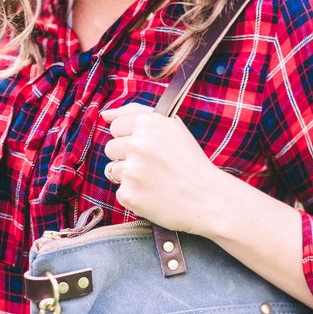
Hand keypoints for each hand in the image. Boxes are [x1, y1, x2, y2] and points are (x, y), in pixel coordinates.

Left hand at [101, 103, 223, 234]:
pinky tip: (153, 195)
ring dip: (128, 176)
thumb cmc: (190, 163)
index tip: (148, 148)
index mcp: (150, 123)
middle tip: (152, 166)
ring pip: (112, 170)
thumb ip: (137, 114)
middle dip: (126, 157)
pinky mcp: (129, 194)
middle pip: (111, 147)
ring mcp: (132, 170)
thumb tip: (105, 114)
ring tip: (153, 181)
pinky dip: (134, 196)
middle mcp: (139, 144)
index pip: (117, 126)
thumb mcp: (171, 128)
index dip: (131, 138)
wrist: (208, 199)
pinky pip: (120, 192)